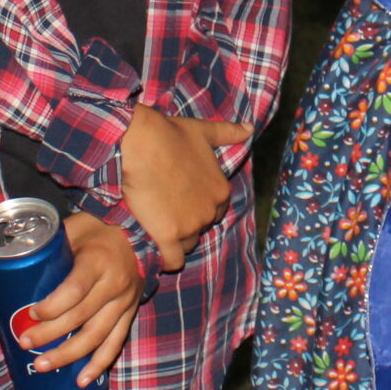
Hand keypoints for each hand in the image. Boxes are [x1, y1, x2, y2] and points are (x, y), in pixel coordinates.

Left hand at [18, 212, 143, 387]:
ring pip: (97, 336)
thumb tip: (11, 260)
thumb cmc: (99, 230)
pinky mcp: (129, 314)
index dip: (52, 306)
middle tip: (24, 343)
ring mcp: (124, 303)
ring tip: (43, 366)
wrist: (142, 233)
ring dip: (69, 355)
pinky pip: (115, 343)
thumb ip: (51, 246)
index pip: (75, 290)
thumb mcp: (75, 228)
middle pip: (81, 317)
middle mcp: (114, 284)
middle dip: (50, 335)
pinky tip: (82, 380)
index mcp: (98, 261)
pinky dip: (99, 364)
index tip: (31, 313)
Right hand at [119, 104, 247, 271]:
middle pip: (199, 229)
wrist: (140, 145)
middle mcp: (210, 212)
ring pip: (186, 245)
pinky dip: (166, 259)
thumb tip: (250, 129)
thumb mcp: (203, 132)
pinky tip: (155, 250)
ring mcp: (190, 226)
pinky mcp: (168, 237)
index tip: (180, 202)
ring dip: (175, 240)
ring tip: (156, 228)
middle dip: (185, 223)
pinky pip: (173, 260)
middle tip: (164, 212)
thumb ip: (229, 133)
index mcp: (220, 191)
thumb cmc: (169, 136)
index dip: (197, 207)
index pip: (214, 211)